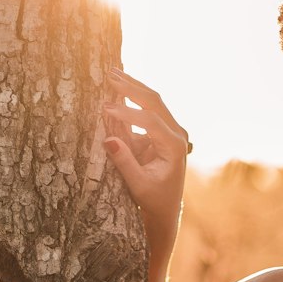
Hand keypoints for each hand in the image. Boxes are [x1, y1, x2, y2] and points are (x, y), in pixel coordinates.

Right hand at [101, 68, 189, 241]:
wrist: (167, 209)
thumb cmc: (153, 200)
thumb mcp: (138, 186)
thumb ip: (125, 163)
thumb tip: (108, 139)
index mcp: (174, 147)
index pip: (149, 120)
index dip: (127, 111)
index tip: (104, 106)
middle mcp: (178, 135)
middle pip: (155, 101)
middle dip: (132, 87)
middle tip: (109, 74)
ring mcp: (173, 131)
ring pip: (154, 101)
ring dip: (133, 86)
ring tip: (113, 72)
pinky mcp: (165, 132)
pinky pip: (150, 109)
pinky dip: (134, 97)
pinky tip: (119, 86)